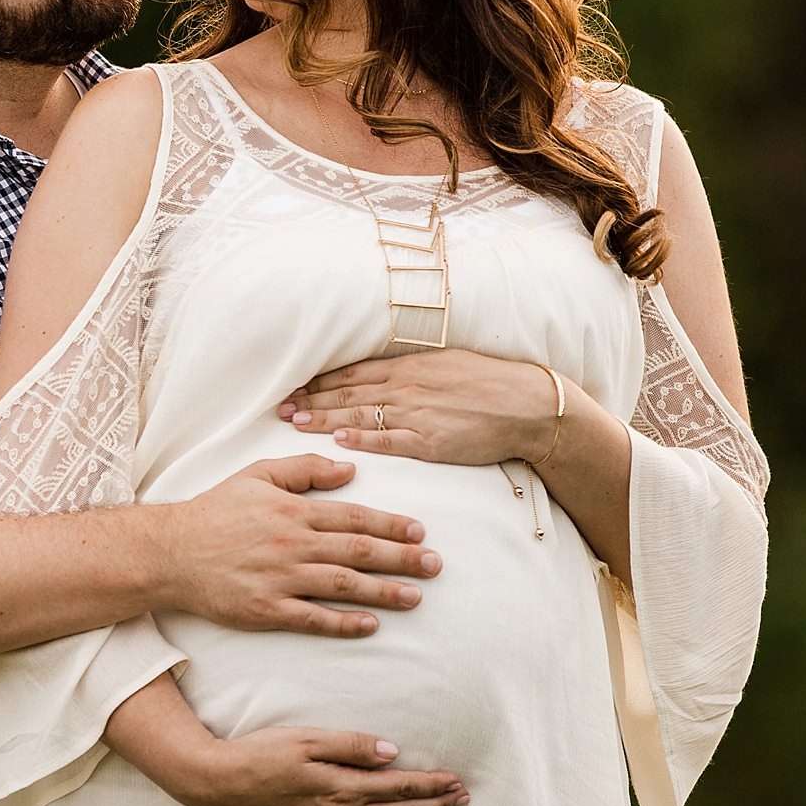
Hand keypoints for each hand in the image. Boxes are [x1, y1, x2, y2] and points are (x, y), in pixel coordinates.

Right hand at [161, 455, 441, 637]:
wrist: (171, 551)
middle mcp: (292, 543)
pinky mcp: (266, 610)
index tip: (421, 532)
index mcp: (293, 509)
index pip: (354, 517)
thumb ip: (305, 468)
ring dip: (383, 592)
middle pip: (357, 552)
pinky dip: (343, 622)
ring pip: (342, 586)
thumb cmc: (216, 511)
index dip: (390, 525)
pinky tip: (370, 625)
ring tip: (416, 597)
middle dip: (401, 559)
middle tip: (435, 566)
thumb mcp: (258, 475)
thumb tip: (350, 469)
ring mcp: (280, 578)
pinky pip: (313, 619)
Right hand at [162, 726, 468, 805]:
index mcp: (341, 787)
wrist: (219, 786)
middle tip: (462, 799)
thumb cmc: (260, 754)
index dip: (431, 784)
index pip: (399, 786)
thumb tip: (392, 751)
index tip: (455, 779)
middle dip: (434, 805)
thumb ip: (350, 745)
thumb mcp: (305, 738)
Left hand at [277, 349, 555, 465]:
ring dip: (324, 420)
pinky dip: (362, 441)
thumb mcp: (446, 362)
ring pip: (360, 417)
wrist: (526, 404)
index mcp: (409, 366)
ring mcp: (416, 415)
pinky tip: (337, 442)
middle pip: (347, 394)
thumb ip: (411, 368)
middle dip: (311, 400)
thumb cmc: (488, 381)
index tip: (294, 386)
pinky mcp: (429, 442)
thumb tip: (383, 372)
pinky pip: (389, 441)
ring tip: (295, 422)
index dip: (320, 381)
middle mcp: (406, 387)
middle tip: (280, 407)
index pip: (353, 373)